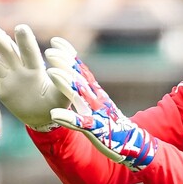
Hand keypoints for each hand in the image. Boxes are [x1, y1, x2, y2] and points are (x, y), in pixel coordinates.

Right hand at [0, 23, 71, 130]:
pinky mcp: (2, 91)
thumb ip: (62, 83)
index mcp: (36, 69)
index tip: (20, 28)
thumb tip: (56, 71)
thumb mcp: (63, 95)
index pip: (30, 52)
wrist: (45, 116)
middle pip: (7, 51)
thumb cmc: (57, 104)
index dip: (25, 41)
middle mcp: (20, 70)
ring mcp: (9, 79)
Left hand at [46, 50, 157, 170]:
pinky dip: (68, 118)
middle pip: (79, 78)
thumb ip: (86, 89)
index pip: (81, 69)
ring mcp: (96, 113)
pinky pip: (81, 123)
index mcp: (96, 92)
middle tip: (49, 51)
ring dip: (65, 84)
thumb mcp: (98, 104)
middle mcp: (97, 99)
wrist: (132, 143)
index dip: (69, 54)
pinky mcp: (96, 130)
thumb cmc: (111, 125)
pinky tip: (54, 113)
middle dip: (65, 64)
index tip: (56, 40)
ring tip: (51, 73)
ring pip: (79, 96)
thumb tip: (73, 71)